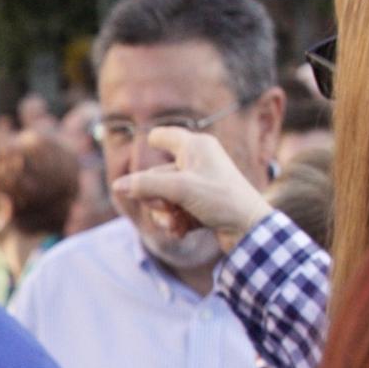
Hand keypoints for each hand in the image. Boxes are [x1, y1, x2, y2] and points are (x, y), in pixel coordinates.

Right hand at [110, 127, 272, 252]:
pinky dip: (174, 221)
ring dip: (163, 214)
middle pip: (155, 175)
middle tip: (166, 208)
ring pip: (163, 196)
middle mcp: (197, 162)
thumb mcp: (180, 189)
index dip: (150, 145)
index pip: (162, 136)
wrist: (251, 230)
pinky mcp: (201, 204)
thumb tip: (118, 185)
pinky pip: (174, 210)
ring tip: (174, 225)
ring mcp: (199, 184)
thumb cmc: (221, 200)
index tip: (146, 160)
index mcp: (195, 147)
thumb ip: (145, 185)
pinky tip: (181, 232)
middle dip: (155, 197)